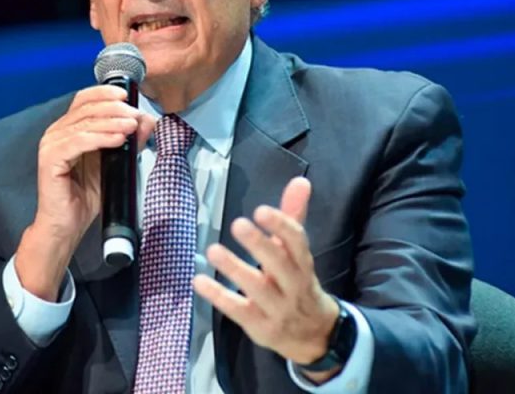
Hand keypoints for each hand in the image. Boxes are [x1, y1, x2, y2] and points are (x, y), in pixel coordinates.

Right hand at [17, 85, 154, 300]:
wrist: (67, 225)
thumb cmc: (86, 196)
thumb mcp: (114, 163)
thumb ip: (129, 141)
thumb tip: (146, 121)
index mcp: (68, 129)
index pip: (85, 100)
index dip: (105, 92)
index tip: (127, 93)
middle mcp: (56, 132)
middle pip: (86, 108)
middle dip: (114, 108)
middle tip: (135, 114)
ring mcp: (51, 145)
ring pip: (84, 123)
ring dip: (111, 121)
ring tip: (132, 125)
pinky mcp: (50, 159)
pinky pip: (78, 142)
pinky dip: (100, 137)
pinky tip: (118, 138)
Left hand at [194, 177, 341, 378]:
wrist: (314, 334)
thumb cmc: (298, 283)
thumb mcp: (298, 253)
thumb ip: (293, 216)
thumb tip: (300, 180)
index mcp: (303, 263)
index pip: (297, 242)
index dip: (281, 226)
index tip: (261, 210)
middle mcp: (293, 285)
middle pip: (280, 264)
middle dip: (260, 245)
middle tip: (239, 224)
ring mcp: (277, 308)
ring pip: (257, 288)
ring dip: (235, 269)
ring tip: (213, 250)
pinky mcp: (260, 326)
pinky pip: (239, 311)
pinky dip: (219, 297)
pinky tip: (199, 281)